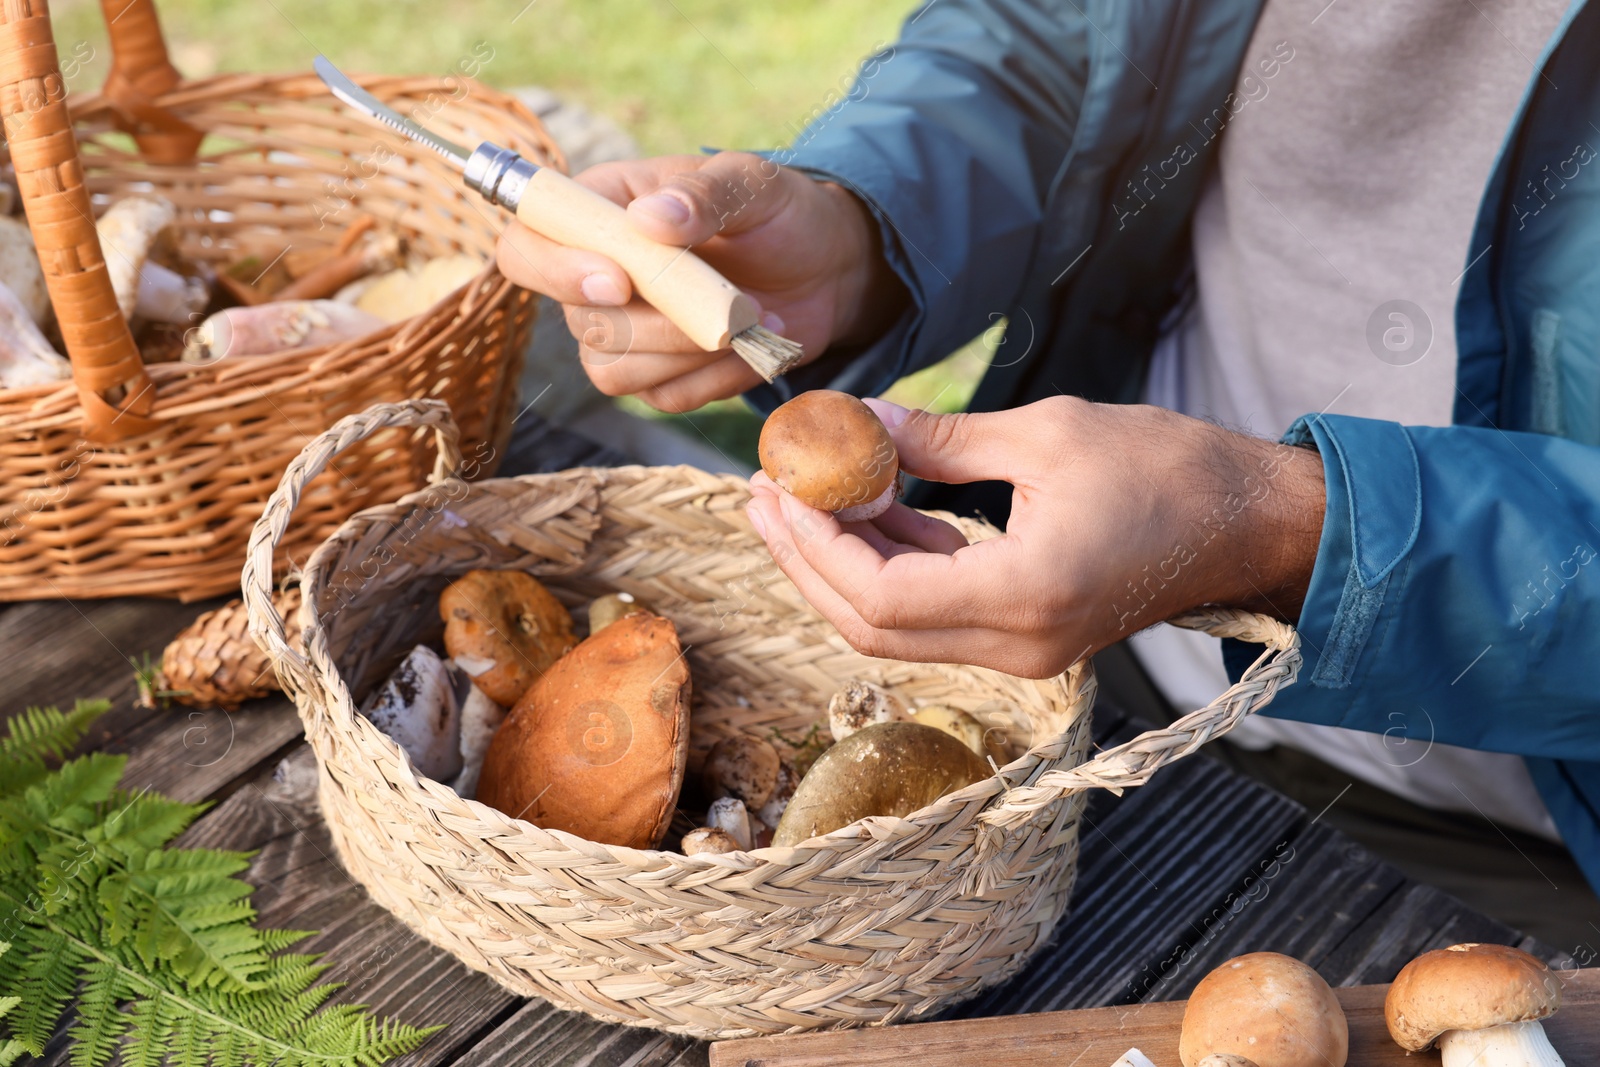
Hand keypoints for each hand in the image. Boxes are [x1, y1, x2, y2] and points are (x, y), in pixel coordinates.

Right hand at [495, 151, 906, 411]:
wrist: (826, 267)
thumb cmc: (778, 212)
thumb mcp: (753, 184)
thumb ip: (705, 193)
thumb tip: (651, 218)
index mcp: (598, 213)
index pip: (525, 249)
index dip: (556, 272)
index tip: (620, 281)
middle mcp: (595, 276)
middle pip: (582, 324)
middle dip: (659, 323)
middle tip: (734, 302)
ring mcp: (623, 334)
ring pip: (615, 373)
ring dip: (689, 353)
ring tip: (751, 319)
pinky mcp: (660, 376)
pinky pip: (663, 398)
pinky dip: (715, 378)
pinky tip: (752, 345)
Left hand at [744, 396, 1325, 677]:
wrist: (1248, 522)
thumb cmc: (1167, 467)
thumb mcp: (1046, 433)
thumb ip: (941, 438)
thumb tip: (858, 423)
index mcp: (1025, 595)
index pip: (880, 596)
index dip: (815, 546)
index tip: (778, 487)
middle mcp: (1018, 644)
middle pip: (872, 626)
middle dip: (807, 561)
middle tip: (764, 494)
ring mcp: (1023, 651)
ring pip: (897, 627)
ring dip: (841, 564)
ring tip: (797, 495)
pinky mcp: (1027, 636)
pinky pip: (935, 614)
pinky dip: (892, 565)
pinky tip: (867, 508)